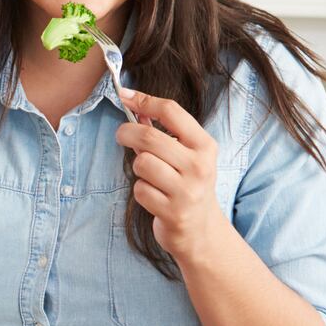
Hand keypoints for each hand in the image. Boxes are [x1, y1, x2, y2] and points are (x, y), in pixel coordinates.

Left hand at [115, 88, 226, 263]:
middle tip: (121, 135)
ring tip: (149, 175)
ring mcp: (187, 191)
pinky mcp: (173, 212)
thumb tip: (135, 103)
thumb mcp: (186, 155)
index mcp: (205, 146)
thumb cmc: (188, 185)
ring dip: (138, 167)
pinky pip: (140, 190)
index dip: (143, 99)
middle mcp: (199, 166)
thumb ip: (163, 131)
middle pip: (149, 137)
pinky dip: (141, 191)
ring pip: (142, 163)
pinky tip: (154, 196)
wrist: (202, 230)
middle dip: (127, 132)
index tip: (124, 94)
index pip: (171, 111)